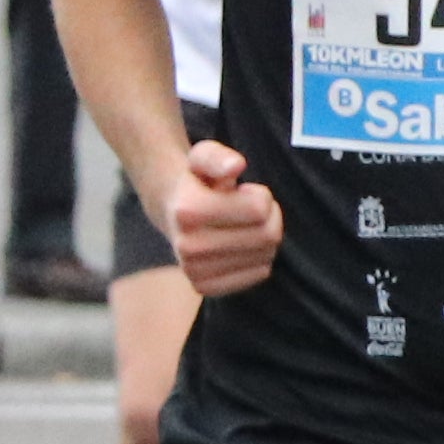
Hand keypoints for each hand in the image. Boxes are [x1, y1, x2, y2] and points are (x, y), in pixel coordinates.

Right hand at [165, 136, 283, 295]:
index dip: (261, 196)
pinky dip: (259, 258)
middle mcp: (187, 246)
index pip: (259, 209)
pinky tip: (242, 246)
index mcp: (187, 211)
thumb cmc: (198, 182)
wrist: (172, 213)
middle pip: (268, 235)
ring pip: (266, 255)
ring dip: (266, 237)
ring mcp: (194, 271)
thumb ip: (219, 157)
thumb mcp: (204, 156)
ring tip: (245, 225)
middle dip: (270, 216)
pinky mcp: (204, 287)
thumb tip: (235, 167)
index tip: (246, 191)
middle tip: (254, 210)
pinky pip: (259, 274)